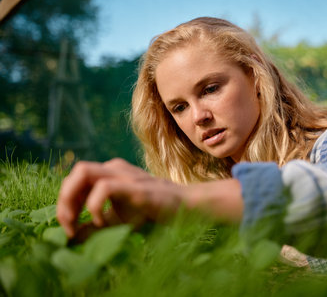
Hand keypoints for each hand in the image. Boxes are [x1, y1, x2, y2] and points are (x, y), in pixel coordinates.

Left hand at [57, 158, 182, 237]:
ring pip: (83, 172)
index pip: (75, 180)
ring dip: (71, 199)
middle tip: (68, 224)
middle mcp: (114, 168)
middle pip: (76, 172)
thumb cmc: (150, 212)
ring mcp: (124, 174)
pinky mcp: (134, 186)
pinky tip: (100, 221)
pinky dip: (94, 206)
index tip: (68, 228)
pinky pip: (103, 188)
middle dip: (63, 199)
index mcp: (109, 173)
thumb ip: (94, 226)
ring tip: (76, 222)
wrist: (184, 207)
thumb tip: (70, 237)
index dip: (64, 203)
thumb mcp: (117, 221)